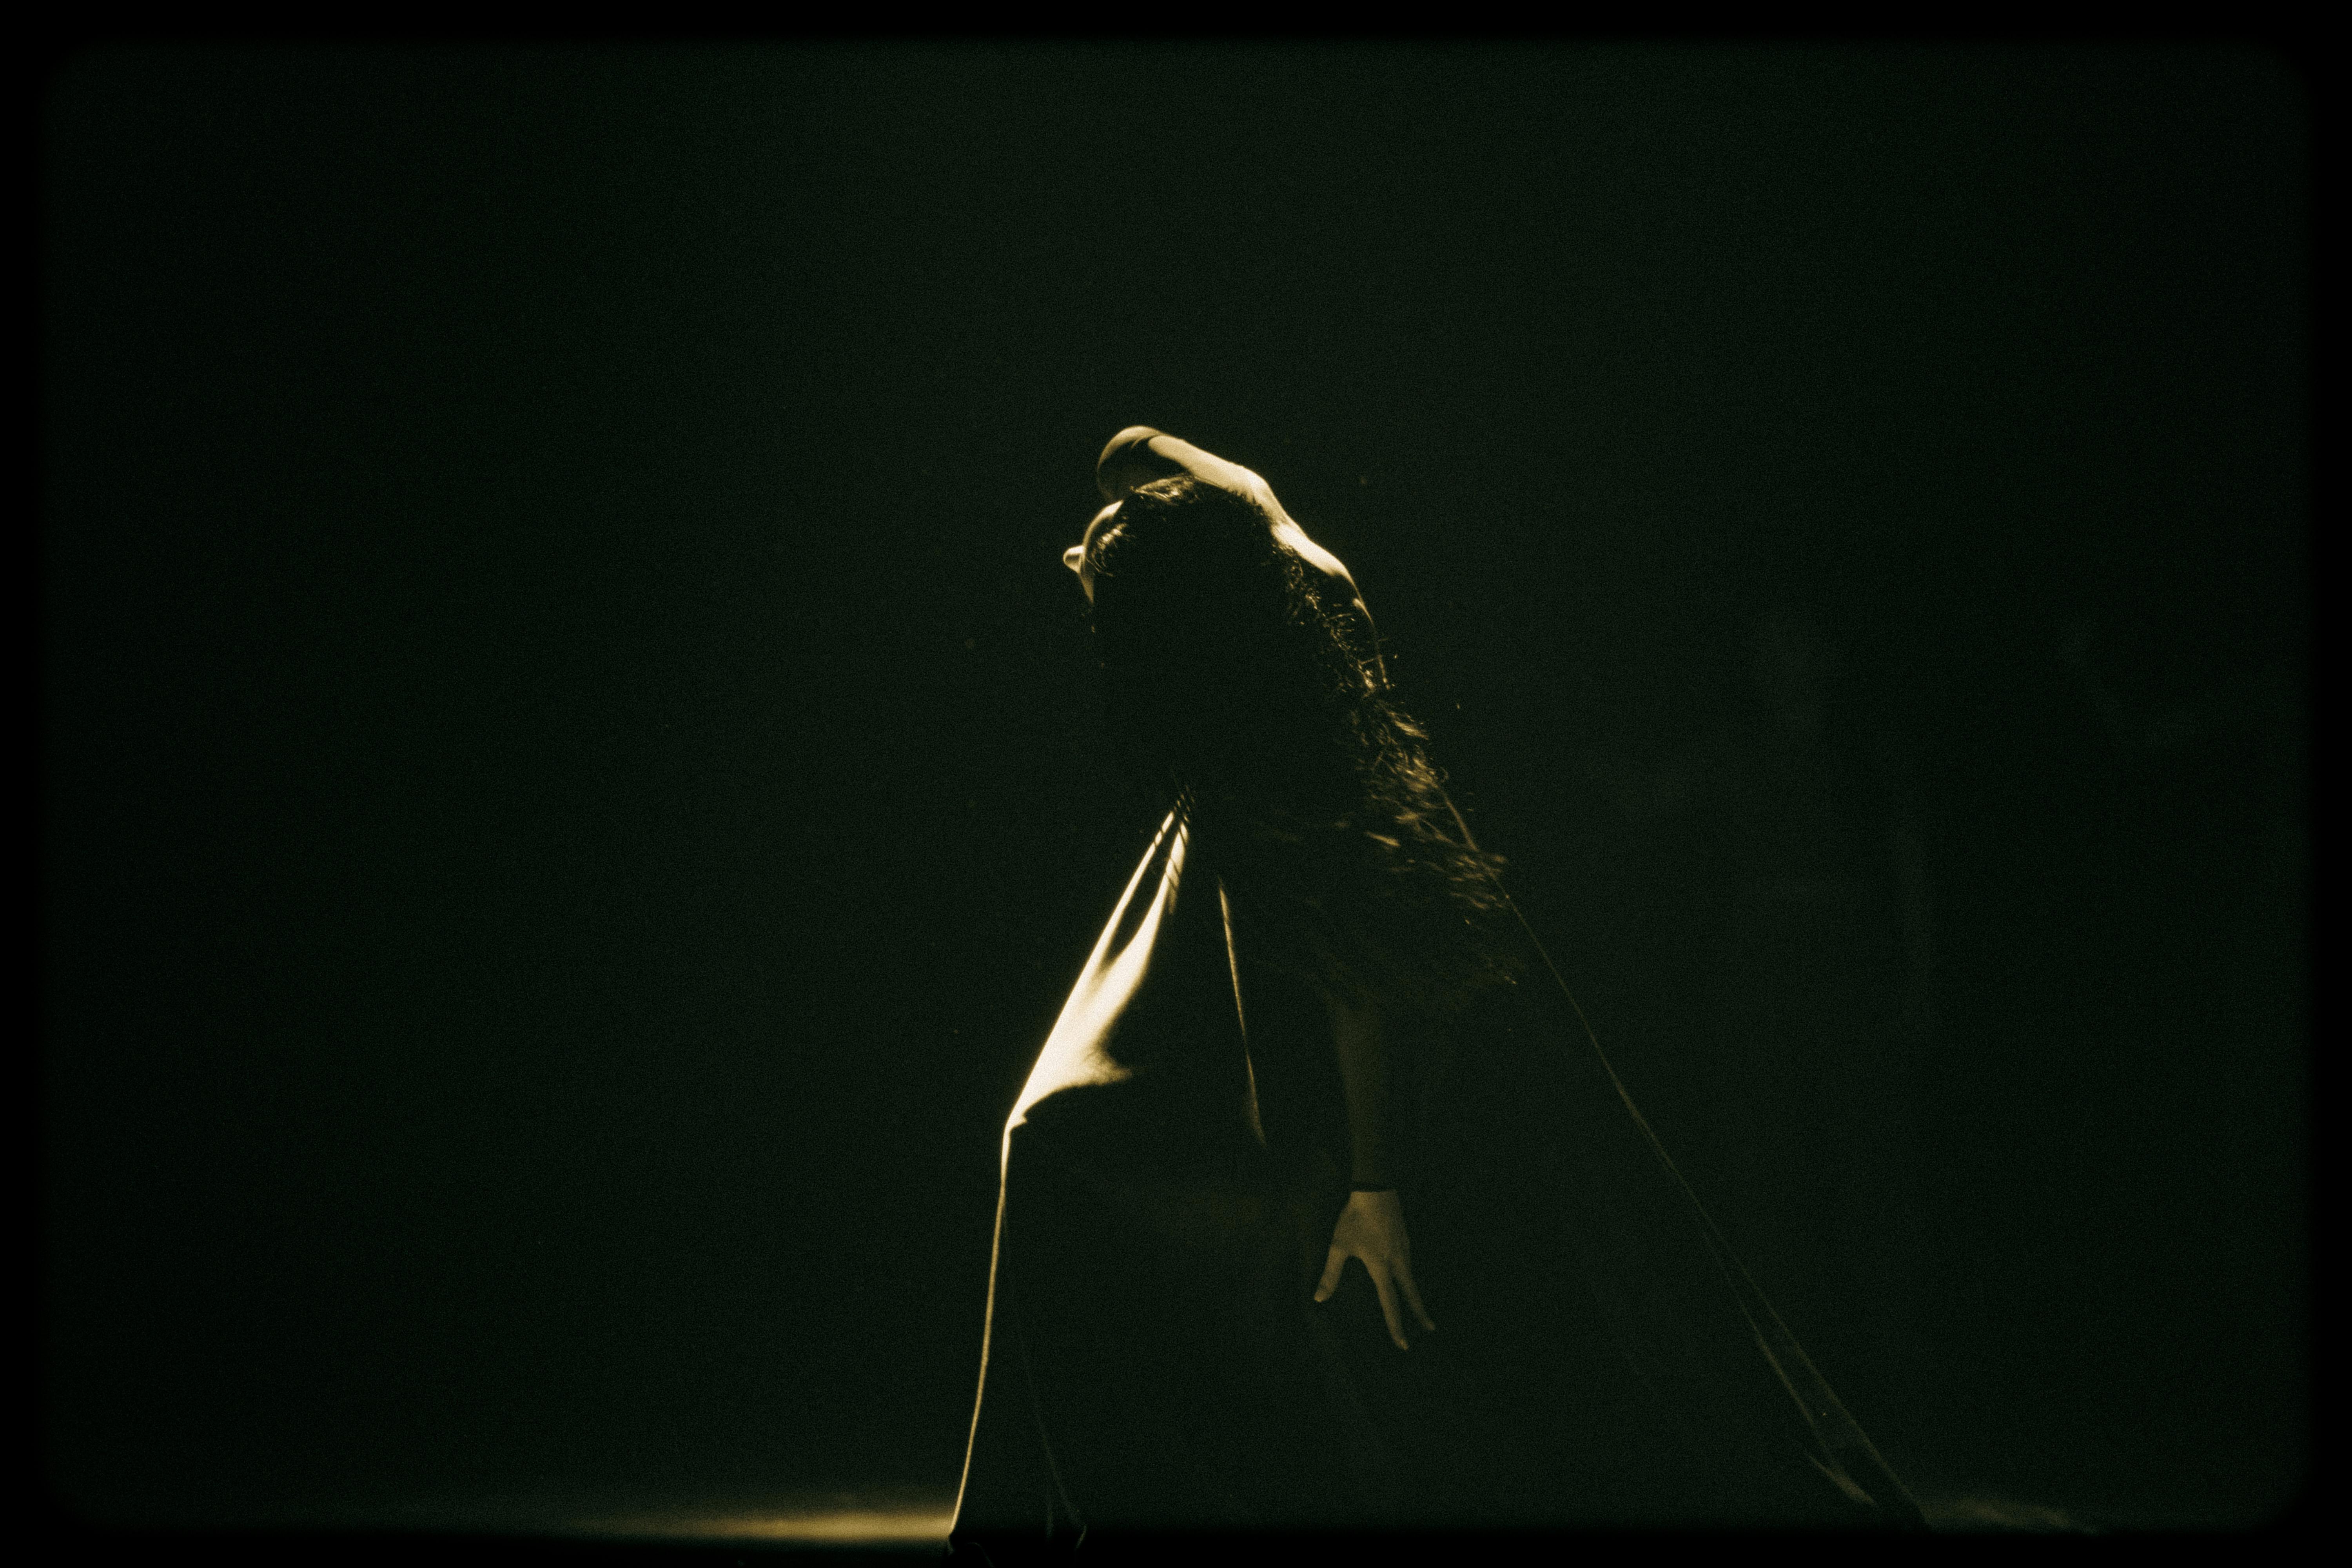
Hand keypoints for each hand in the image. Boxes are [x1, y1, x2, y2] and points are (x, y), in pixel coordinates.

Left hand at [1313, 1189, 1436, 1350]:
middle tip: (1430, 1330)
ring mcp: (1404, 1249)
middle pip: (1412, 1293)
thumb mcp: (1339, 1245)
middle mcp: (1398, 1261)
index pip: (1390, 1303)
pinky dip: (1411, 1277)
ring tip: (1418, 1309)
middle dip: (1420, 1313)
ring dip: (1416, 1295)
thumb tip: (1319, 1299)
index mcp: (1382, 1267)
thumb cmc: (1354, 1217)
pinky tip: (1406, 1277)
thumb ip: (1331, 1274)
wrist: (1375, 1188)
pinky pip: (1409, 1264)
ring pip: (1412, 1278)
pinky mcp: (1405, 1239)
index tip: (1403, 1344)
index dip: (1395, 1325)